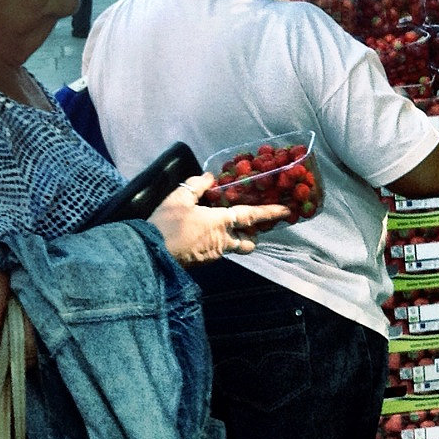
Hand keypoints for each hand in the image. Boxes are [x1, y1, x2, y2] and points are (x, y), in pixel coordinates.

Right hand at [148, 176, 290, 265]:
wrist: (150, 254)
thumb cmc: (166, 224)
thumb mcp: (179, 198)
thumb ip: (196, 186)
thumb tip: (209, 176)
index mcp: (221, 222)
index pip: (252, 216)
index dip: (270, 213)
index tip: (287, 212)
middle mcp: (223, 240)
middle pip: (249, 242)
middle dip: (254, 235)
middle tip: (252, 226)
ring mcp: (214, 254)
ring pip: (235, 249)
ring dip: (237, 241)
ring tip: (228, 230)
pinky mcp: (203, 262)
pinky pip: (218, 252)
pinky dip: (219, 244)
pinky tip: (206, 236)